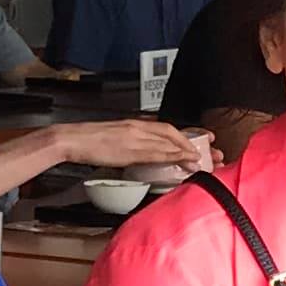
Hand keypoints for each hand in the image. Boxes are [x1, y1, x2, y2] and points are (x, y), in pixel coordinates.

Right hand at [64, 119, 213, 175]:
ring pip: (168, 142)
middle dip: (195, 143)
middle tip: (214, 152)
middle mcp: (139, 127)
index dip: (188, 134)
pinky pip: (156, 151)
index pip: (168, 128)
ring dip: (188, 151)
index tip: (205, 139)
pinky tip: (183, 159)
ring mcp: (135, 137)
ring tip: (204, 160)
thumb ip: (133, 145)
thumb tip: (146, 154)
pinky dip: (172, 155)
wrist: (71, 139)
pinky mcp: (129, 148)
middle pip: (173, 134)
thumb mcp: (116, 140)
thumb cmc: (89, 141)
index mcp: (136, 125)